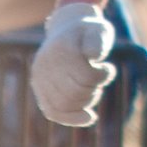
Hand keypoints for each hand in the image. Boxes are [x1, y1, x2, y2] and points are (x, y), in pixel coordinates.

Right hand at [30, 3, 116, 126]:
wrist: (67, 29)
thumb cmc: (89, 32)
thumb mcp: (99, 29)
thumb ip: (98, 41)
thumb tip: (93, 56)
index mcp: (62, 48)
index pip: (85, 76)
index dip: (102, 76)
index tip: (107, 67)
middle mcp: (45, 64)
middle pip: (74, 93)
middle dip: (93, 91)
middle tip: (99, 79)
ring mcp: (39, 77)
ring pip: (64, 105)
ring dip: (86, 102)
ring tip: (93, 89)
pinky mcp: (39, 89)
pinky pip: (52, 111)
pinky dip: (71, 118)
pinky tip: (89, 117)